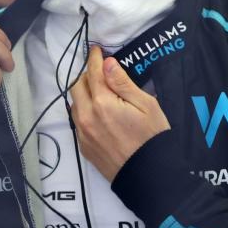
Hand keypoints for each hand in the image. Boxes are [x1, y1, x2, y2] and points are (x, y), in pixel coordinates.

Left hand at [69, 45, 170, 181]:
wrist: (149, 177)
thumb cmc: (153, 138)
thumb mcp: (146, 105)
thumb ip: (123, 83)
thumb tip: (107, 64)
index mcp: (103, 103)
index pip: (93, 73)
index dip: (94, 58)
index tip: (97, 50)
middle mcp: (86, 117)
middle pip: (77, 86)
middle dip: (87, 74)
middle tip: (100, 71)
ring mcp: (83, 133)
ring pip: (74, 104)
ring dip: (83, 93)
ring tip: (99, 90)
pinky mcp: (84, 147)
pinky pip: (77, 121)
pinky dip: (84, 110)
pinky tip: (97, 112)